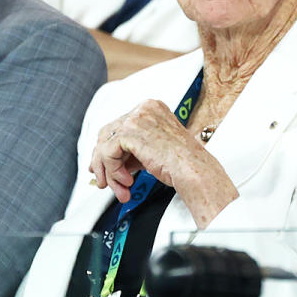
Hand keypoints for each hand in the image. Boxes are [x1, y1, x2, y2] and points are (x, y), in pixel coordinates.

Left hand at [88, 99, 238, 227]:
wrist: (193, 169)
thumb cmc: (181, 162)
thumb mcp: (151, 150)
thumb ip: (131, 150)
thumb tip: (106, 161)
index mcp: (151, 108)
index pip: (119, 126)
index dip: (109, 148)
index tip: (105, 166)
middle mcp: (143, 109)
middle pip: (108, 133)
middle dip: (103, 160)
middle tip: (105, 180)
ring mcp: (136, 117)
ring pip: (105, 144)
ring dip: (108, 170)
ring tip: (119, 187)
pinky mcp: (130, 131)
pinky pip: (108, 153)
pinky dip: (113, 170)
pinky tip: (127, 181)